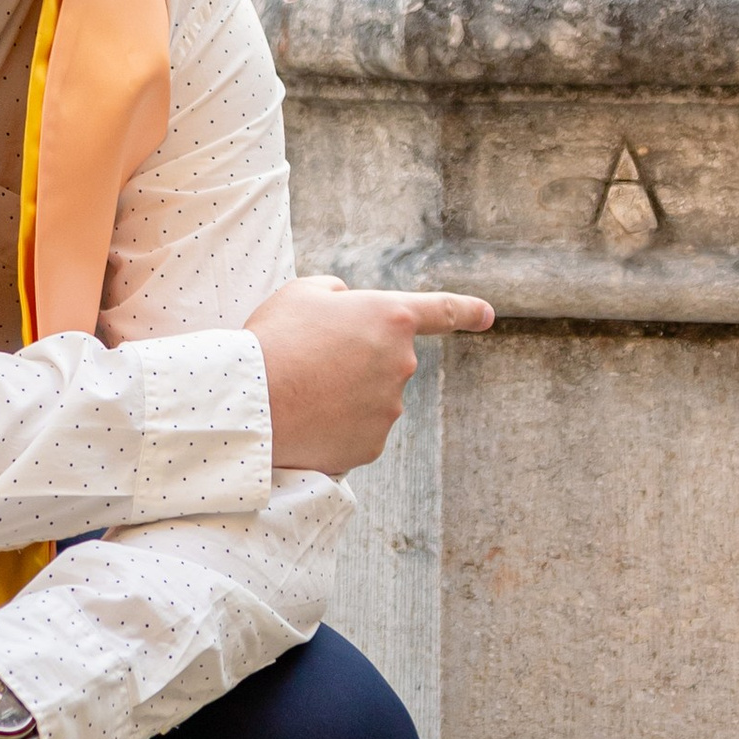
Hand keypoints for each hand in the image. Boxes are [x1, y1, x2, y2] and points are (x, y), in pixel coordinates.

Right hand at [247, 270, 494, 475]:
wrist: (251, 404)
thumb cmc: (275, 339)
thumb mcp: (303, 293)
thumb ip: (338, 295)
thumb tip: (346, 308)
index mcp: (390, 318)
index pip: (440, 311)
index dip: (466, 310)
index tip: (487, 315)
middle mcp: (401, 365)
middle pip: (385, 361)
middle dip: (356, 360)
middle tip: (309, 360)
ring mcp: (389, 409)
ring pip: (369, 398)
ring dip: (343, 395)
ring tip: (299, 391)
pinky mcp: (372, 445)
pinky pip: (356, 431)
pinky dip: (335, 427)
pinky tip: (306, 420)